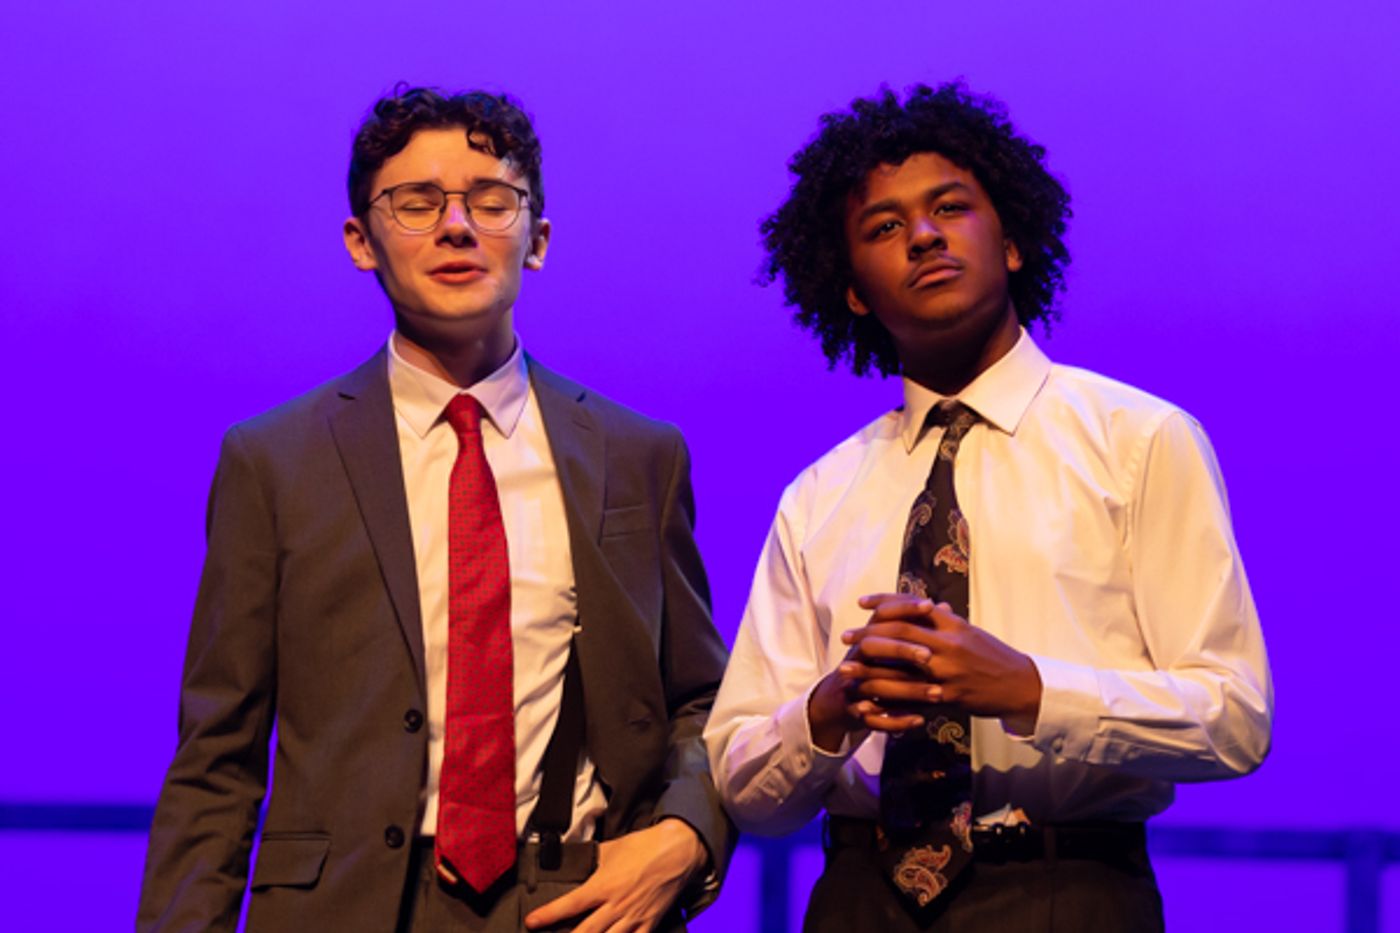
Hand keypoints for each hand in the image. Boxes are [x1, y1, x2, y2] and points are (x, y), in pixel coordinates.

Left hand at [524, 818, 707, 931]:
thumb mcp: (610, 849)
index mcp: (602, 885)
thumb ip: (591, 860)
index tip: (531, 922)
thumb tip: (575, 862)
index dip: (547, 916)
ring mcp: (633, 918)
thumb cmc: (644, 846)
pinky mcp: (649, 924)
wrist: (678, 849)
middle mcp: (615, 906)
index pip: (568, 905)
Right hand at [807, 594, 954, 746]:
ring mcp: (853, 686)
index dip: (904, 609)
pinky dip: (897, 720)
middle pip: (874, 648)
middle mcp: (856, 659)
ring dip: (908, 691)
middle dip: (902, 650)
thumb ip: (916, 627)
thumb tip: (943, 606)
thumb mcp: (891, 643)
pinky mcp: (855, 712)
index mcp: (867, 638)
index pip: (881, 616)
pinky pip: (875, 719)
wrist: (840, 700)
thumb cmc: (872, 666)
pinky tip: (920, 720)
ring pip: (877, 686)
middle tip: (929, 655)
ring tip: (937, 694)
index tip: (929, 606)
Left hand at [840, 593, 1041, 733]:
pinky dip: (889, 702)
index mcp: (952, 624)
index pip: (912, 606)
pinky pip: (912, 700)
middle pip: (899, 633)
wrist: (1022, 685)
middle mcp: (948, 644)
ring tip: (846, 670)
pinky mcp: (949, 697)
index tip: (862, 603)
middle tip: (846, 638)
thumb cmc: (994, 656)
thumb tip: (928, 606)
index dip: (884, 602)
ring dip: (869, 671)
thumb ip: (946, 621)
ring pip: (900, 669)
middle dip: (868, 635)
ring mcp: (947, 672)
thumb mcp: (970, 632)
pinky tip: (870, 703)